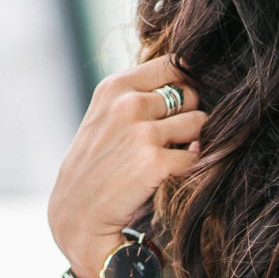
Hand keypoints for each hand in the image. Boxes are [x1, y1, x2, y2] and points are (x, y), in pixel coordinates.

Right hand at [47, 55, 206, 277]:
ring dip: (194, 140)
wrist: (79, 212)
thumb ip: (139, 96)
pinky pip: (196, 156)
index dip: (185, 83)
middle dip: (189, 115)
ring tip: (174, 155)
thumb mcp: (107, 116)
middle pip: (190, 94)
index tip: (181, 104)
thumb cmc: (99, 164)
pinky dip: (192, 166)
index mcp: (116, 86)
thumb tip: (189, 85)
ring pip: (199, 122)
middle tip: (174, 138)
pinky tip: (173, 174)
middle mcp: (128, 103)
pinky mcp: (156, 162)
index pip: (173, 64)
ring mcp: (143, 133)